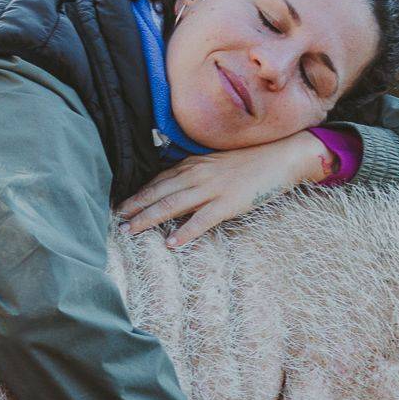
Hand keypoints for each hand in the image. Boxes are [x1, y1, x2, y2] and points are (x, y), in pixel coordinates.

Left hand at [119, 133, 334, 248]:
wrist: (282, 156)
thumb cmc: (251, 160)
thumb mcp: (217, 162)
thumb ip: (196, 172)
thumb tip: (176, 187)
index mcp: (194, 164)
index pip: (158, 180)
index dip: (138, 194)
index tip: (120, 205)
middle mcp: (198, 175)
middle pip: (158, 193)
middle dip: (135, 207)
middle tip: (116, 220)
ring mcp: (212, 189)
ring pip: (172, 206)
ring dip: (149, 219)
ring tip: (131, 231)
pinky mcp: (229, 203)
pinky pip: (202, 220)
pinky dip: (186, 232)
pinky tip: (172, 243)